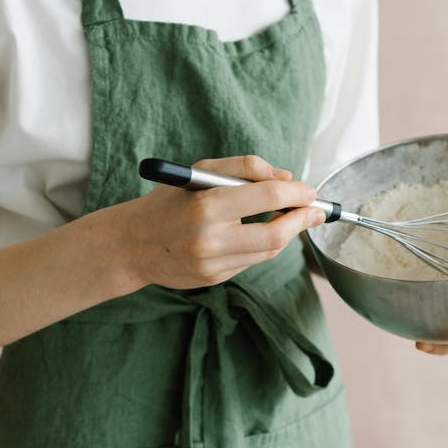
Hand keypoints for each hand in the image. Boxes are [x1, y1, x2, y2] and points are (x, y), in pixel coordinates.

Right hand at [119, 154, 326, 290]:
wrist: (133, 244)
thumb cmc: (168, 202)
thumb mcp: (200, 172)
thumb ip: (244, 168)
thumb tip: (285, 179)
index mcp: (206, 206)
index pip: (268, 197)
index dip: (297, 194)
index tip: (309, 191)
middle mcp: (210, 240)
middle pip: (277, 233)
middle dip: (303, 220)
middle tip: (315, 210)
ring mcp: (213, 265)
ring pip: (269, 250)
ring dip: (287, 232)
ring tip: (292, 217)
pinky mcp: (214, 279)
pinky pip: (251, 261)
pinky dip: (262, 245)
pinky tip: (261, 233)